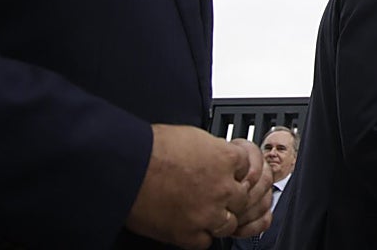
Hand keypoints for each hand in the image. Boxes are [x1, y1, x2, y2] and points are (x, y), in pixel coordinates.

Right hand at [125, 124, 269, 248]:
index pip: (249, 169)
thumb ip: (214, 150)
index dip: (236, 171)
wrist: (128, 166)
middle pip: (243, 198)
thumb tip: (218, 155)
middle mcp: (222, 188)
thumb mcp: (195, 136)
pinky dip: (201, 235)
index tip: (229, 173)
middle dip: (231, 196)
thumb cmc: (153, 147)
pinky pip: (206, 242)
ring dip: (219, 218)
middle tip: (216, 194)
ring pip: (229, 223)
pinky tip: (192, 226)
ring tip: (204, 211)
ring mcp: (207, 213)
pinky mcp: (188, 234)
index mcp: (226, 159)